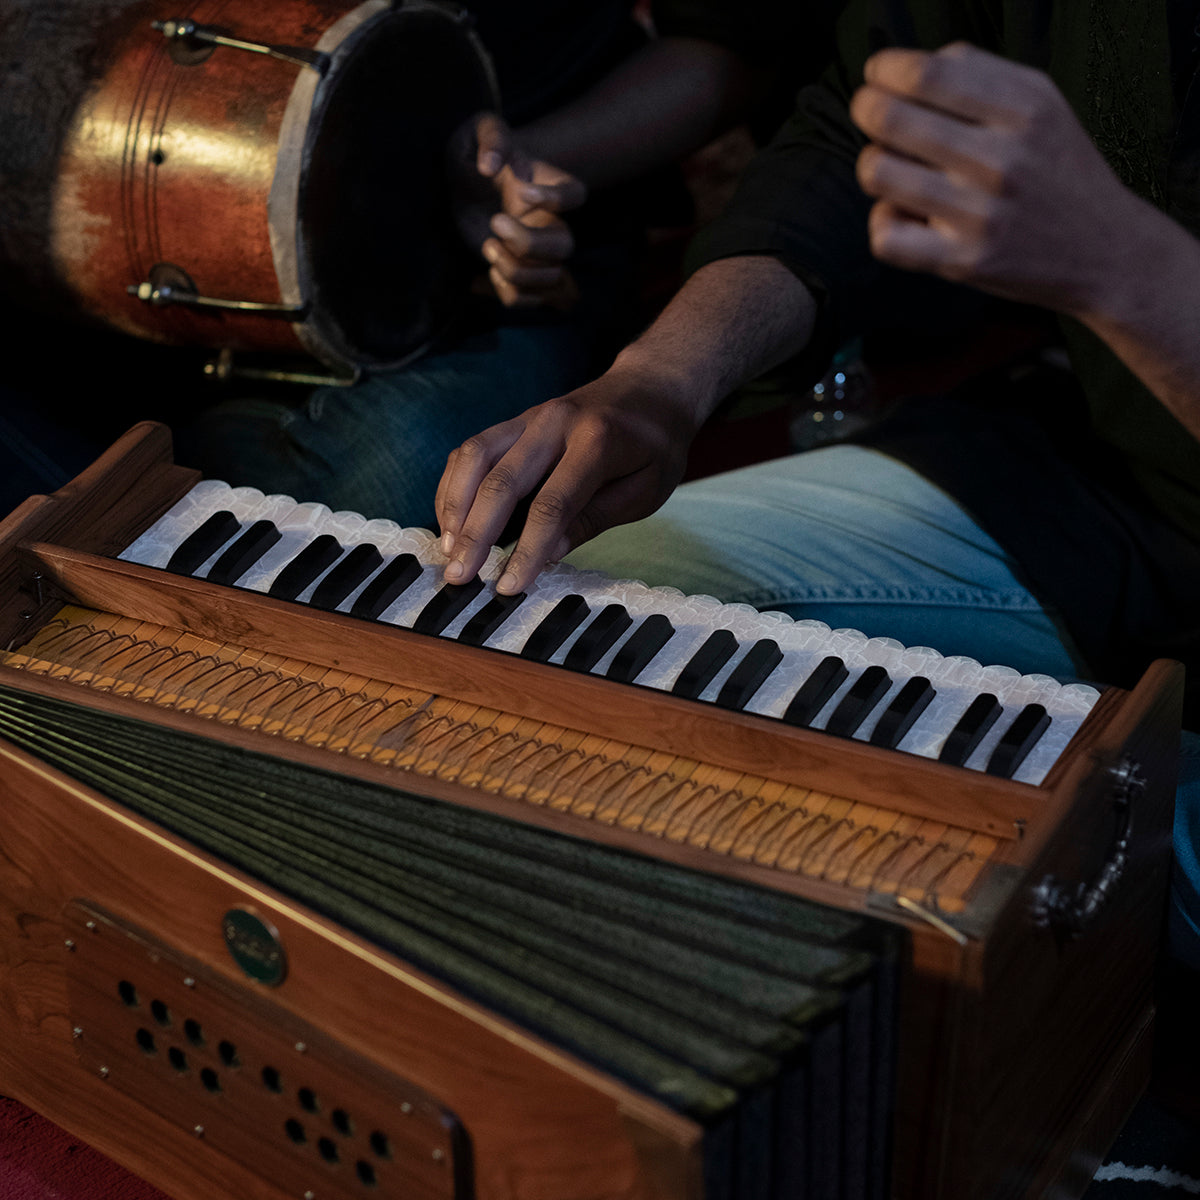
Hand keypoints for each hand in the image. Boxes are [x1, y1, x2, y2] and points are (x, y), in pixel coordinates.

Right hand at [435, 361, 698, 592]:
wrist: (652, 387)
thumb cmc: (655, 446)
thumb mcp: (645, 490)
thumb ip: (595, 518)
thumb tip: (550, 553)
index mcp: (597, 441)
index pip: (552, 504)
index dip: (528, 550)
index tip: (509, 587)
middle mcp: (555, 422)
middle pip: (502, 481)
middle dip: (476, 534)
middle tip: (459, 576)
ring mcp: (530, 416)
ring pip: (474, 458)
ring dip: (454, 507)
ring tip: (448, 550)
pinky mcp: (515, 420)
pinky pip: (472, 449)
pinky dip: (454, 485)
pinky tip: (452, 520)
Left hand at [448, 112, 586, 307]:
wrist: (466, 188)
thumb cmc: (477, 157)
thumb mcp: (479, 133)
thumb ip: (490, 138)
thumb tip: (489, 166)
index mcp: (549, 187)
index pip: (574, 195)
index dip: (555, 199)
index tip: (521, 191)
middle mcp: (551, 223)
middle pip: (565, 246)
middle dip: (528, 243)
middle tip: (495, 222)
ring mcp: (539, 254)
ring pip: (549, 278)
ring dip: (515, 270)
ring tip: (487, 246)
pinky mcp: (522, 276)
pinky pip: (529, 299)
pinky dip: (508, 294)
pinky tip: (483, 275)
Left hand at [849, 42, 1141, 316]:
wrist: (1104, 250)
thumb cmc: (1061, 174)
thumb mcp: (1043, 104)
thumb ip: (981, 74)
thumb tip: (911, 66)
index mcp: (1024, 110)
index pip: (928, 75)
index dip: (885, 71)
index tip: (877, 75)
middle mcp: (1001, 161)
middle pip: (892, 120)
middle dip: (867, 110)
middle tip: (870, 112)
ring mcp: (979, 214)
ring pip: (879, 173)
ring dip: (873, 165)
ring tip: (891, 166)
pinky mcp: (962, 261)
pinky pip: (886, 237)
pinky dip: (883, 223)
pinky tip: (903, 215)